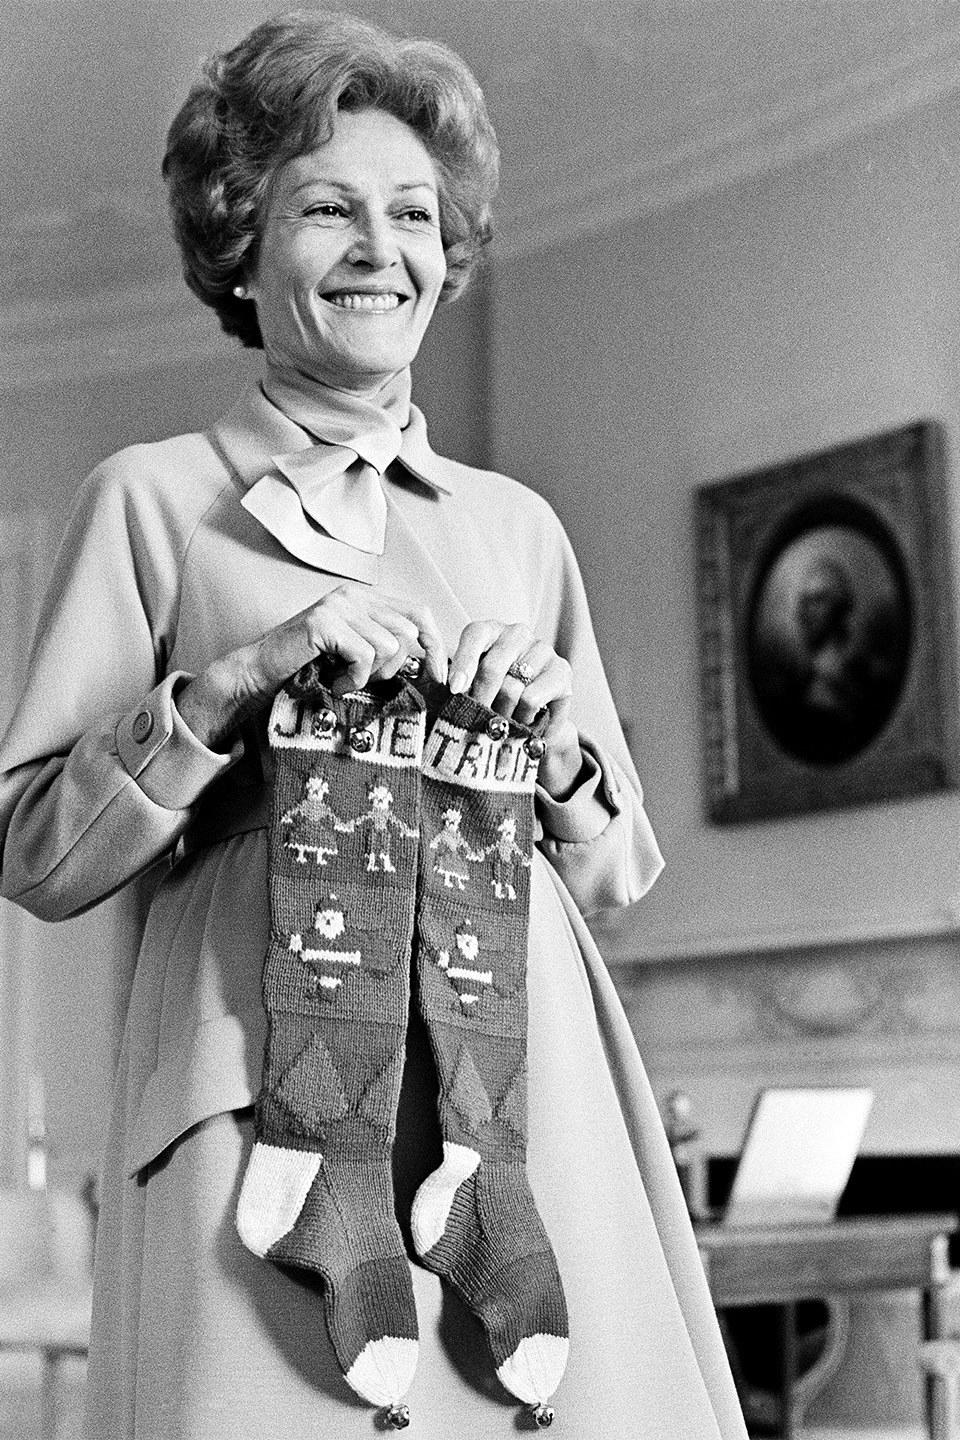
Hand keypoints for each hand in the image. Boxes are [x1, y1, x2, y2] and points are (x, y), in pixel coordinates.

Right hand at [177, 583, 445, 748]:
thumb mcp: (355, 652)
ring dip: (368, 676)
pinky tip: (334, 681)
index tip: (438, 675)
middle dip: (394, 669)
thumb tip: (430, 662)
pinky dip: (353, 678)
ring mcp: (339, 606)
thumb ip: (386, 646)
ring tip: (342, 679)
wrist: (261, 672)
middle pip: (406, 634)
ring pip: (388, 647)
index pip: (418, 612)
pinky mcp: (325, 621)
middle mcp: (354, 595)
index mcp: (365, 598)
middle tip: (363, 680)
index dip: (434, 644)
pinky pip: (364, 655)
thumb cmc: (309, 667)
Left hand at [448, 621, 582, 798]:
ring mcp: (543, 651)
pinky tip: (521, 726)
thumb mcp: (462, 691)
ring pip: (513, 688)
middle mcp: (518, 634)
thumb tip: (420, 674)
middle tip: (473, 721)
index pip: (475, 635)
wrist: (530, 724)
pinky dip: (522, 720)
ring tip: (498, 727)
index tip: (454, 690)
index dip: (463, 662)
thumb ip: (442, 681)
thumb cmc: (488, 703)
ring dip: (501, 716)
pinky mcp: (562, 672)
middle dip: (480, 700)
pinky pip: (533, 699)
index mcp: (490, 631)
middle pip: (493, 666)